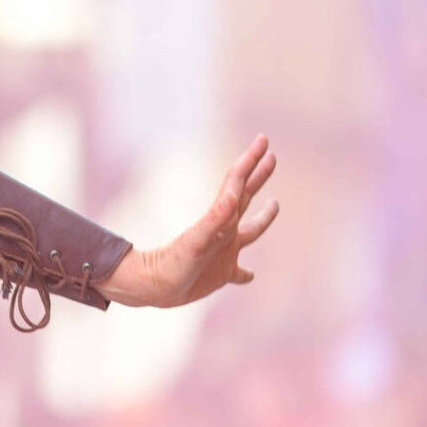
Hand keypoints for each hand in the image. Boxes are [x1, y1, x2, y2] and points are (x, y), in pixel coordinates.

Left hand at [104, 134, 277, 308]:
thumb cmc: (172, 264)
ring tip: (275, 204)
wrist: (151, 286)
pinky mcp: (220, 274)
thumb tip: (234, 192)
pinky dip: (246, 273)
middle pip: (246, 197)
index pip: (237, 182)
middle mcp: (224, 232)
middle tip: (271, 156)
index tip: (263, 140)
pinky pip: (239, 272)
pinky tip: (250, 275)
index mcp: (220, 220)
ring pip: (250, 231)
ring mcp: (224, 252)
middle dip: (259, 176)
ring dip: (263, 217)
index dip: (250, 161)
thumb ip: (216, 217)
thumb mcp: (196, 240)